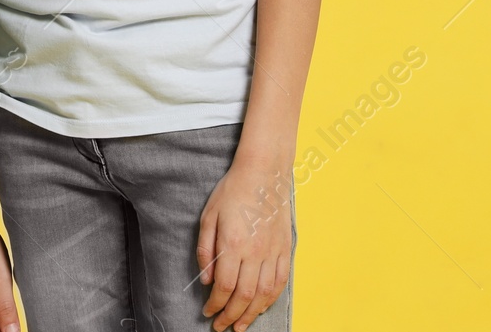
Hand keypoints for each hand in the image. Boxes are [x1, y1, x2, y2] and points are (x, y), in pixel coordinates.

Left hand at [197, 159, 293, 330]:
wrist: (264, 173)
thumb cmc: (233, 191)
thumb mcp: (209, 215)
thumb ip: (205, 250)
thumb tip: (205, 279)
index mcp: (233, 243)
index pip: (224, 285)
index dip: (215, 305)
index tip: (208, 313)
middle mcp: (255, 251)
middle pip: (244, 295)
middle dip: (231, 316)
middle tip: (221, 326)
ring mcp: (273, 251)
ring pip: (264, 294)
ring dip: (252, 314)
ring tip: (241, 326)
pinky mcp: (285, 249)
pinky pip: (280, 282)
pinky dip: (271, 299)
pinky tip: (261, 307)